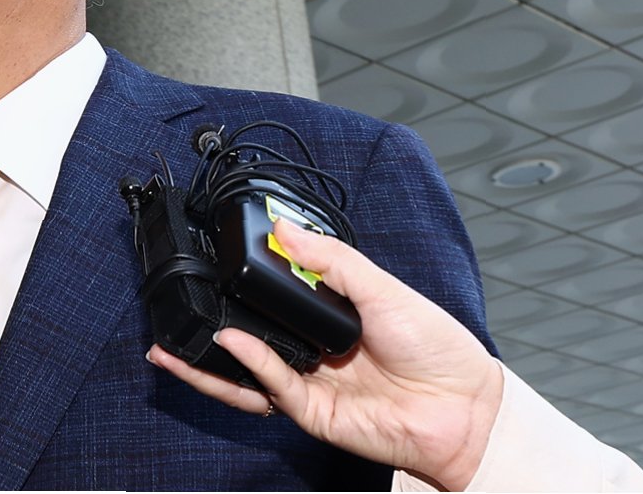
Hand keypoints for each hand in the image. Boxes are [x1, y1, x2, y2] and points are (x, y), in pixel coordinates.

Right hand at [147, 218, 502, 490]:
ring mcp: (311, 383)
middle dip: (210, 324)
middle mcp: (314, 350)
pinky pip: (271, 384)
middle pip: (250, 335)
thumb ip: (331, 260)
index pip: (276, 295)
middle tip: (183, 303)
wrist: (466, 406)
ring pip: (246, 369)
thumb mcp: (382, 287)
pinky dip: (248, 362)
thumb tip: (285, 229)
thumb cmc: (438, 348)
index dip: (247, 280)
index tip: (219, 258)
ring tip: (177, 336)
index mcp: (331, 316)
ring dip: (208, 355)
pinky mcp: (313, 413)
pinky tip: (231, 340)